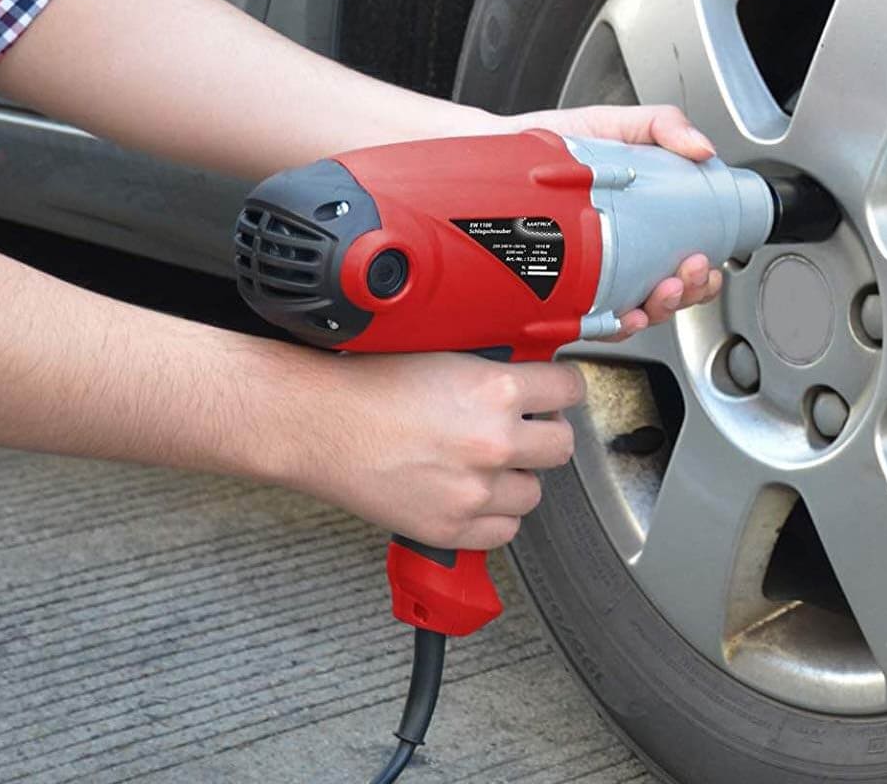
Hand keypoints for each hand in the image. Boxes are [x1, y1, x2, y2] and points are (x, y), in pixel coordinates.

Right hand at [290, 351, 584, 548]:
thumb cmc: (366, 384)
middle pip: (561, 445)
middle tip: (522, 428)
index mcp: (496, 390)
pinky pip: (504, 530)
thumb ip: (493, 370)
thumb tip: (527, 376)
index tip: (552, 394)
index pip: (569, 390)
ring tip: (487, 463)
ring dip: (518, 477)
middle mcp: (494, 442)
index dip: (560, 390)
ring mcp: (475, 490)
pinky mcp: (452, 528)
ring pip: (534, 491)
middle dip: (544, 433)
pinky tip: (472, 493)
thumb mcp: (445, 354)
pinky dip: (494, 515)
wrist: (317, 423)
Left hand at [509, 103, 725, 334]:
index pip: (685, 264)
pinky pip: (596, 323)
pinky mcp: (565, 291)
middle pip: (670, 294)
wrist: (500, 151)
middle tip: (687, 271)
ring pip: (640, 312)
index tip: (706, 263)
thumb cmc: (559, 145)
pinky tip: (627, 315)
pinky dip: (619, 326)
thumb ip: (664, 125)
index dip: (703, 275)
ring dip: (661, 309)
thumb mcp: (618, 124)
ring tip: (663, 289)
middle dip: (689, 292)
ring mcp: (595, 278)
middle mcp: (622, 259)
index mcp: (645, 228)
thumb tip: (703, 149)